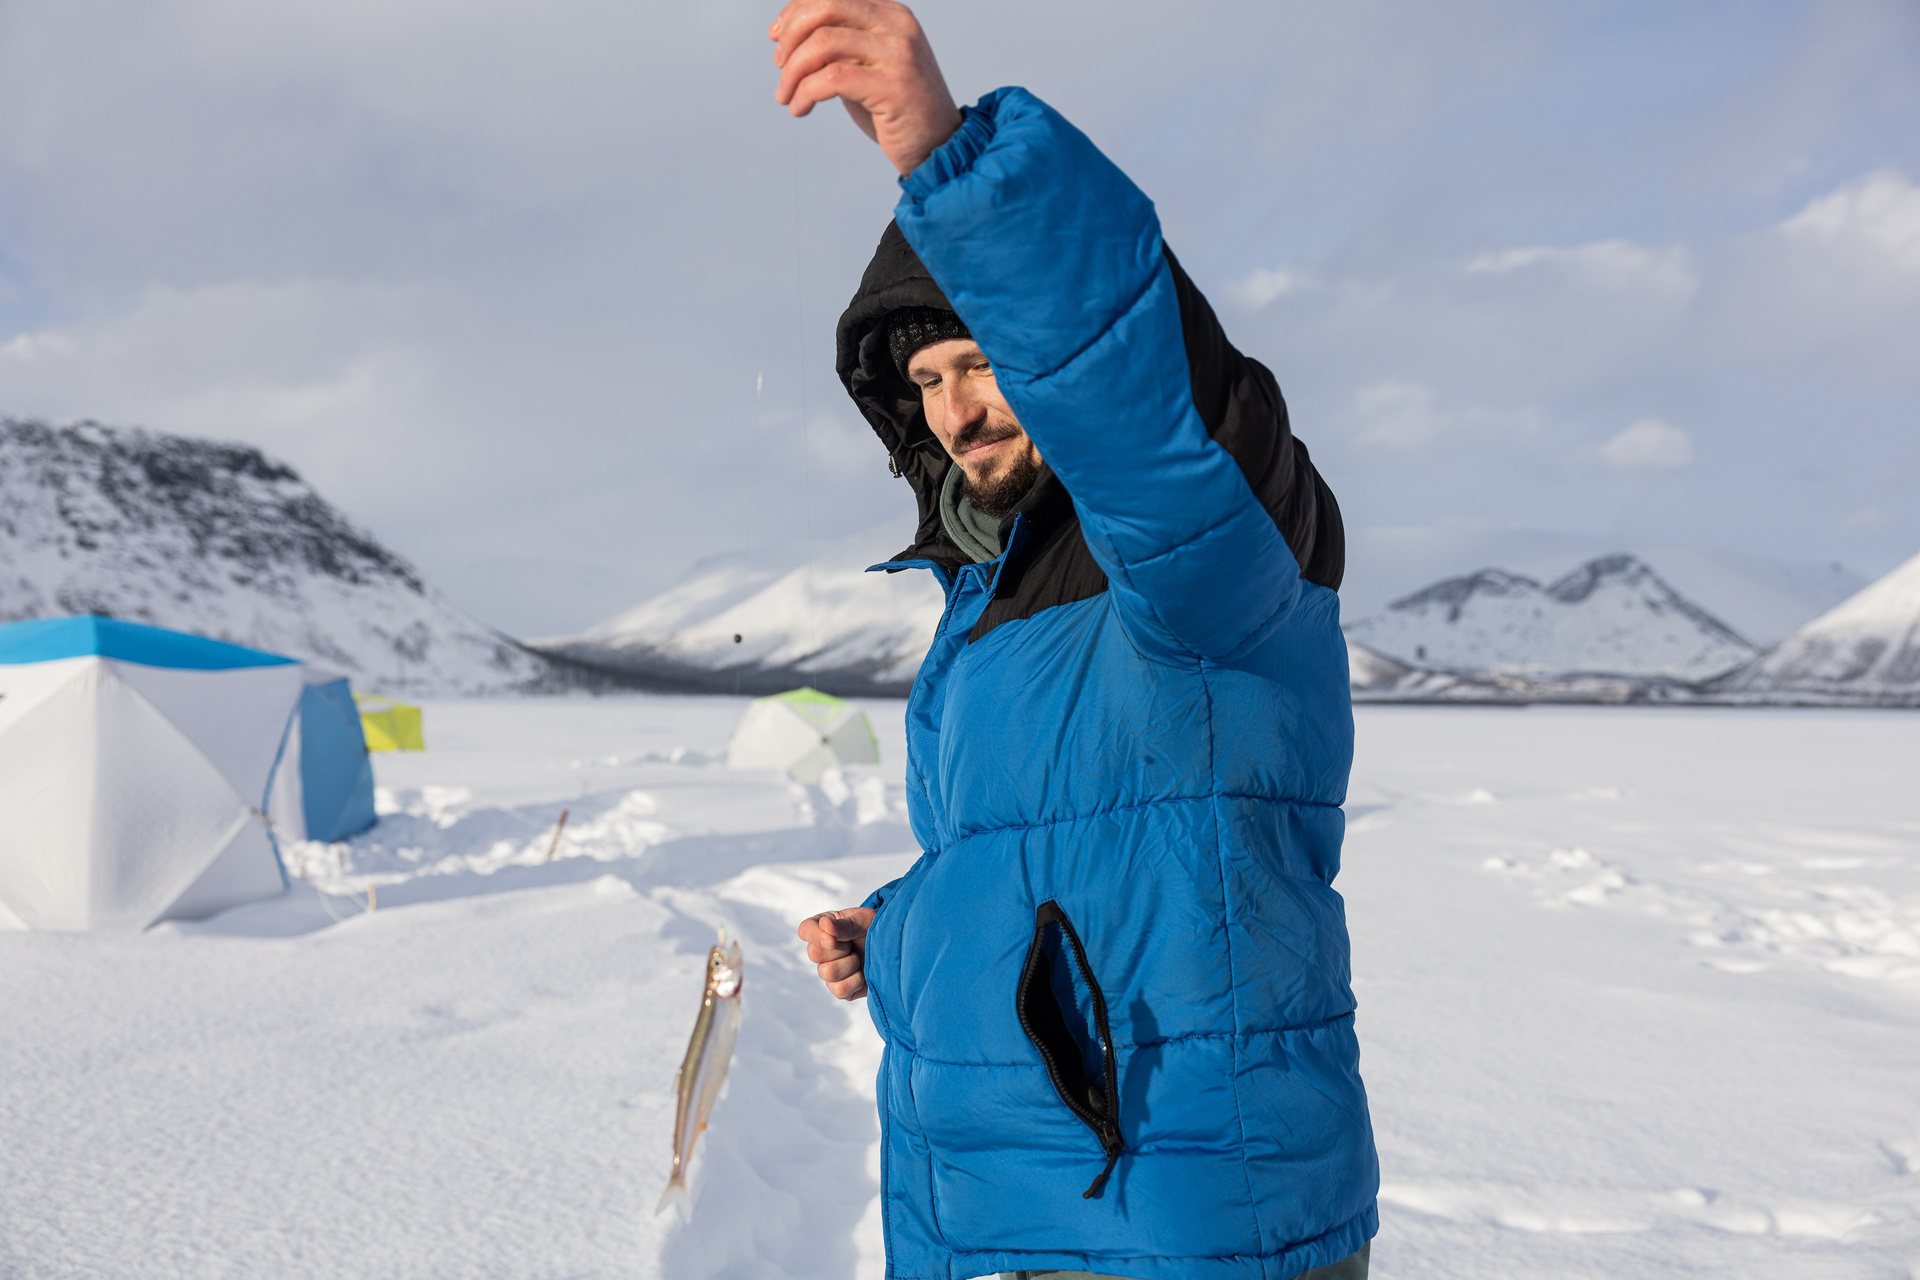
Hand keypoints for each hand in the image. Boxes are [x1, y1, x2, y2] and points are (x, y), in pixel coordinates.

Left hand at [769, 0, 963, 175]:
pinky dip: (805, 94)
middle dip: (790, 37)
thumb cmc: (898, 110)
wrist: (939, 147)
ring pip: (822, 43)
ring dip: (792, 72)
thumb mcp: (868, 66)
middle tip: (779, 67)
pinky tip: (801, 109)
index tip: (776, 38)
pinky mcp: (893, 86)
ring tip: (786, 96)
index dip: (795, 11)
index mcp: (891, 13)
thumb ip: (840, 46)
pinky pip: (831, 79)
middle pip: (825, 7)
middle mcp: (896, 26)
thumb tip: (788, 33)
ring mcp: (898, 54)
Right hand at [798, 907, 876, 999]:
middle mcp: (822, 950)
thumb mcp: (865, 920)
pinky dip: (856, 981)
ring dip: (850, 964)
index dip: (816, 936)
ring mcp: (829, 970)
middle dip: (840, 949)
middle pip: (814, 953)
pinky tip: (863, 973)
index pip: (806, 930)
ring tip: (860, 958)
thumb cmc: (878, 930)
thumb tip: (825, 925)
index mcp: (824, 927)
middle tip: (854, 945)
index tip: (833, 940)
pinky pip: (840, 990)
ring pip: (828, 972)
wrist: (895, 951)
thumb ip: (845, 925)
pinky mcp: (839, 989)